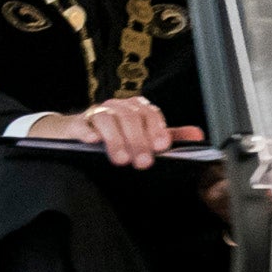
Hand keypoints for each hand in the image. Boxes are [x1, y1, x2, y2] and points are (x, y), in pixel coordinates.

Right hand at [32, 95, 184, 167]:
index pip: (149, 113)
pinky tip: (93, 142)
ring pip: (108, 119)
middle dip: (138, 140)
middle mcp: (116, 108)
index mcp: (135, 109)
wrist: (73, 135)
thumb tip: (197, 136)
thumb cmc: (113, 136)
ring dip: (116, 139)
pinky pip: (81, 125)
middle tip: (143, 162)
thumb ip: (166, 136)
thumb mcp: (142, 135)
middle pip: (130, 117)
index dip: (157, 129)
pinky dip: (87, 132)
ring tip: (120, 160)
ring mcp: (95, 115)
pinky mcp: (75, 124)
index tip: (162, 147)